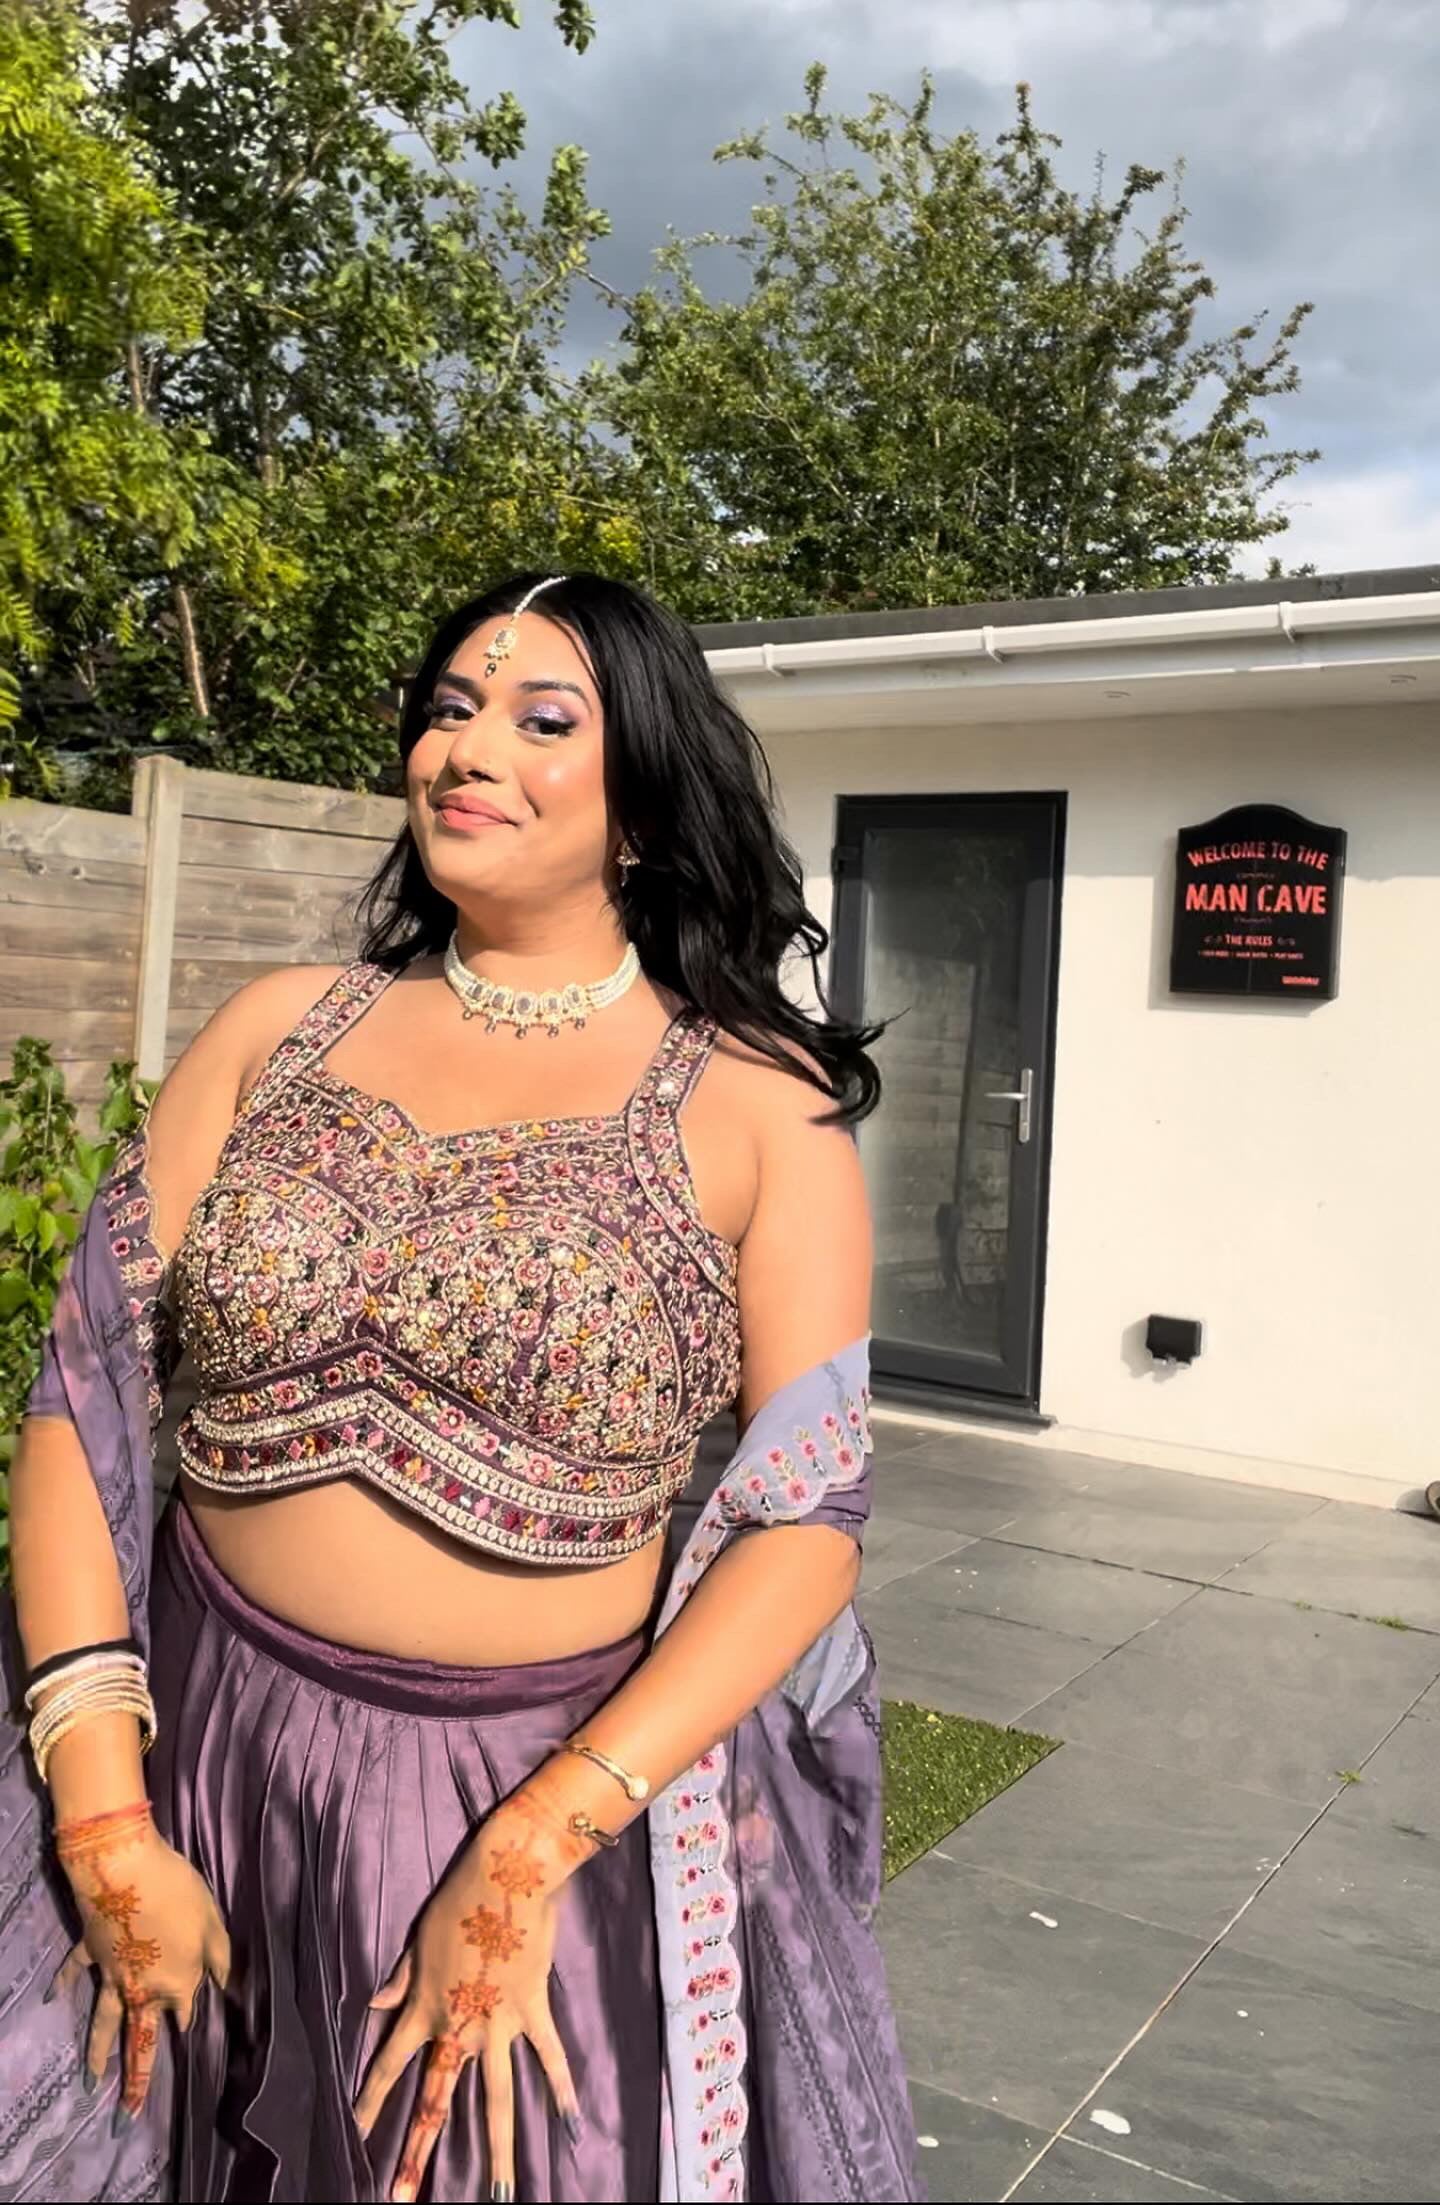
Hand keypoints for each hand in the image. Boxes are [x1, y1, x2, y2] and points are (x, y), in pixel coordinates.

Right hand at [52, 1805, 230, 2115]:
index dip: (188, 2020)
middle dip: (133, 2081)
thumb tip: (229, 1989)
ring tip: (90, 2084)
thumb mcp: (213, 1924)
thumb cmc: (179, 1894)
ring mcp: (111, 1973)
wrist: (126, 1869)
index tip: (188, 2028)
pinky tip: (51, 1999)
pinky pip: (74, 1973)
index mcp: (176, 1983)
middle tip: (123, 2118)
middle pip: (137, 2040)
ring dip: (95, 2052)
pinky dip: (63, 1985)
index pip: (184, 2013)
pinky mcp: (90, 1950)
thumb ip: (222, 1959)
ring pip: (102, 2021)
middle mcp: (141, 1988)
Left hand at [356, 1784, 587, 2204]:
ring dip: (498, 2150)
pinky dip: (561, 2089)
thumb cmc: (458, 1899)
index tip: (351, 2135)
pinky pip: (548, 2057)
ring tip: (500, 2195)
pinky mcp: (532, 2009)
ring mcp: (498, 2024)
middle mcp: (458, 2027)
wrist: (508, 1874)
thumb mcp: (418, 1939)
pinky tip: (571, 2126)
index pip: (389, 2065)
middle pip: (436, 2099)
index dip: (369, 2103)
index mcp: (424, 2009)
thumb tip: (375, 2004)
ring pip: (497, 2098)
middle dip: (417, 2152)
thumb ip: (400, 1980)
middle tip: (401, 2198)